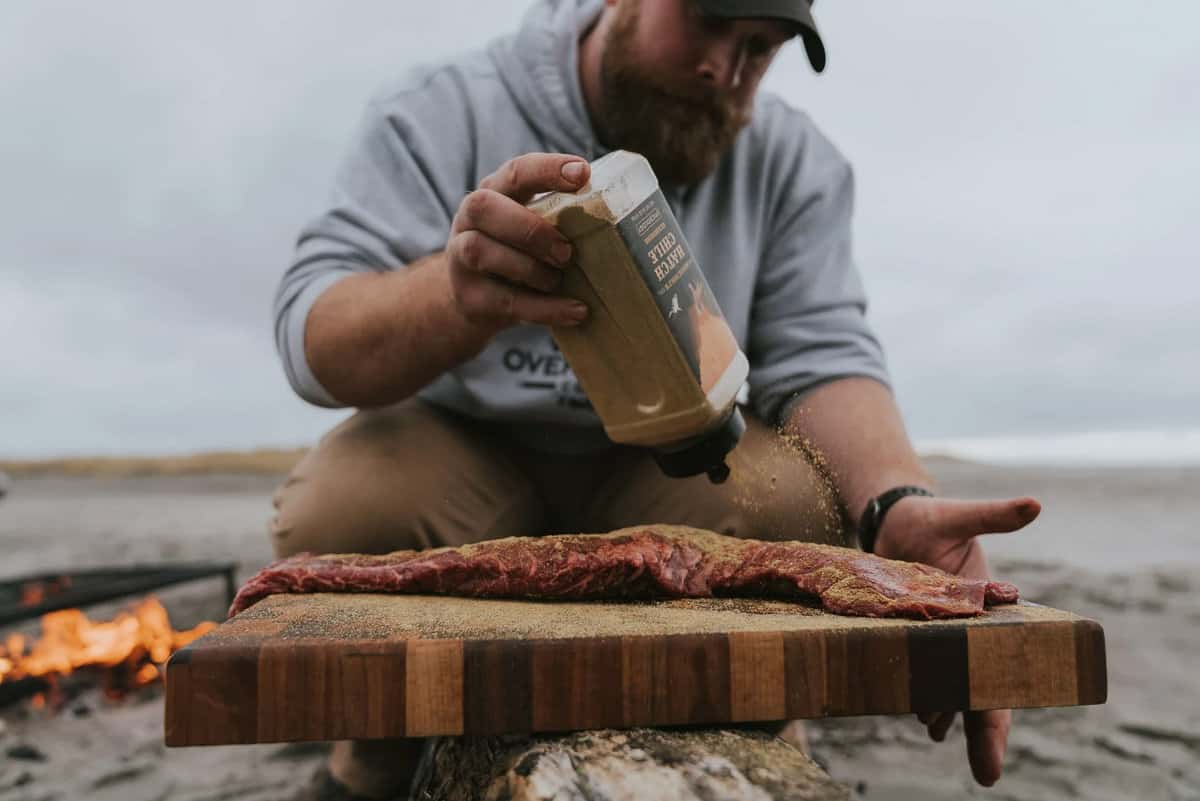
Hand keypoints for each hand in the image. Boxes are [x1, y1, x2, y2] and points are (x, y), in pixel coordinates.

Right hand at [448, 152, 590, 329]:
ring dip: (529, 268)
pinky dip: (544, 308)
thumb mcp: (533, 228)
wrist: (474, 302)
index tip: (582, 173)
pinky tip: (575, 311)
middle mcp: (470, 219)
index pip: (516, 171)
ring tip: (559, 280)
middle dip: (529, 228)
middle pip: (483, 206)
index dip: (547, 170)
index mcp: (496, 192)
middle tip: (566, 252)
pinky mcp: (469, 297)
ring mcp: (461, 258)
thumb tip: (628, 222)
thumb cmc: (520, 254)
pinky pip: (504, 301)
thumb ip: (562, 219)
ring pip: (481, 251)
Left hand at [873, 494, 1040, 786]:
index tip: (997, 746)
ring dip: (947, 710)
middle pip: (979, 688)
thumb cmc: (930, 517)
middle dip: (982, 731)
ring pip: (949, 684)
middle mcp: (967, 628)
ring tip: (935, 729)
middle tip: (987, 775)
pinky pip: (921, 670)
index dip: (1001, 709)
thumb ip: (992, 515)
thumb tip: (1034, 504)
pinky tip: (920, 714)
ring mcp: (938, 634)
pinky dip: (923, 692)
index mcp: (989, 610)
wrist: (893, 518)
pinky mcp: (910, 631)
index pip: (1003, 666)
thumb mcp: (958, 515)